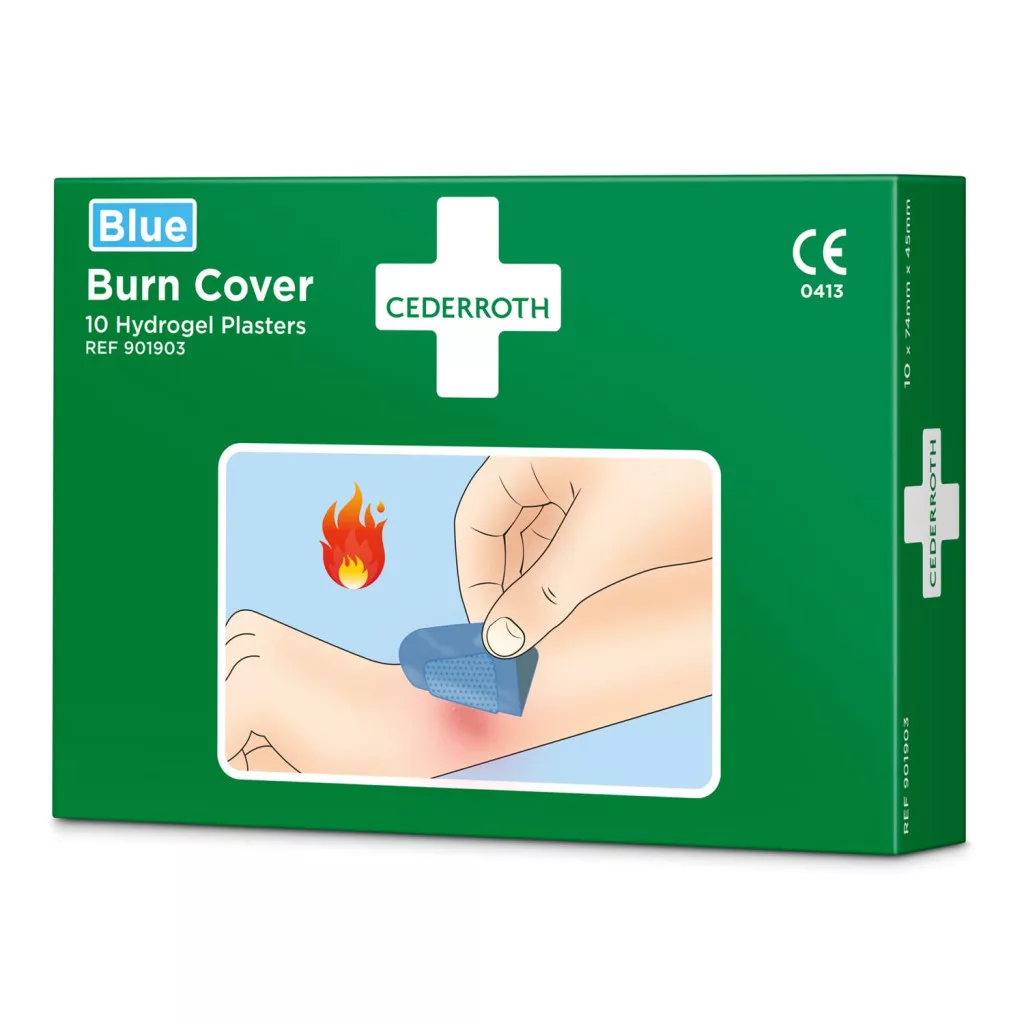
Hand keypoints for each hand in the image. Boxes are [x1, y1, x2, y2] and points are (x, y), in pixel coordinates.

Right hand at [455, 455, 712, 656]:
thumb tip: (500, 643)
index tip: (492, 632)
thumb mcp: (599, 544)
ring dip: (536, 582)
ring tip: (546, 628)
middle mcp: (549, 462)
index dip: (476, 580)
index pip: (474, 522)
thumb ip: (543, 595)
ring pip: (539, 536)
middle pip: (505, 530)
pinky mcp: (612, 492)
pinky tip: (573, 601)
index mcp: (529, 456)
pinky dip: (565, 570)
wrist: (742, 468)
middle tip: (519, 640)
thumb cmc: (671, 482)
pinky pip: (571, 534)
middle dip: (507, 585)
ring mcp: (581, 475)